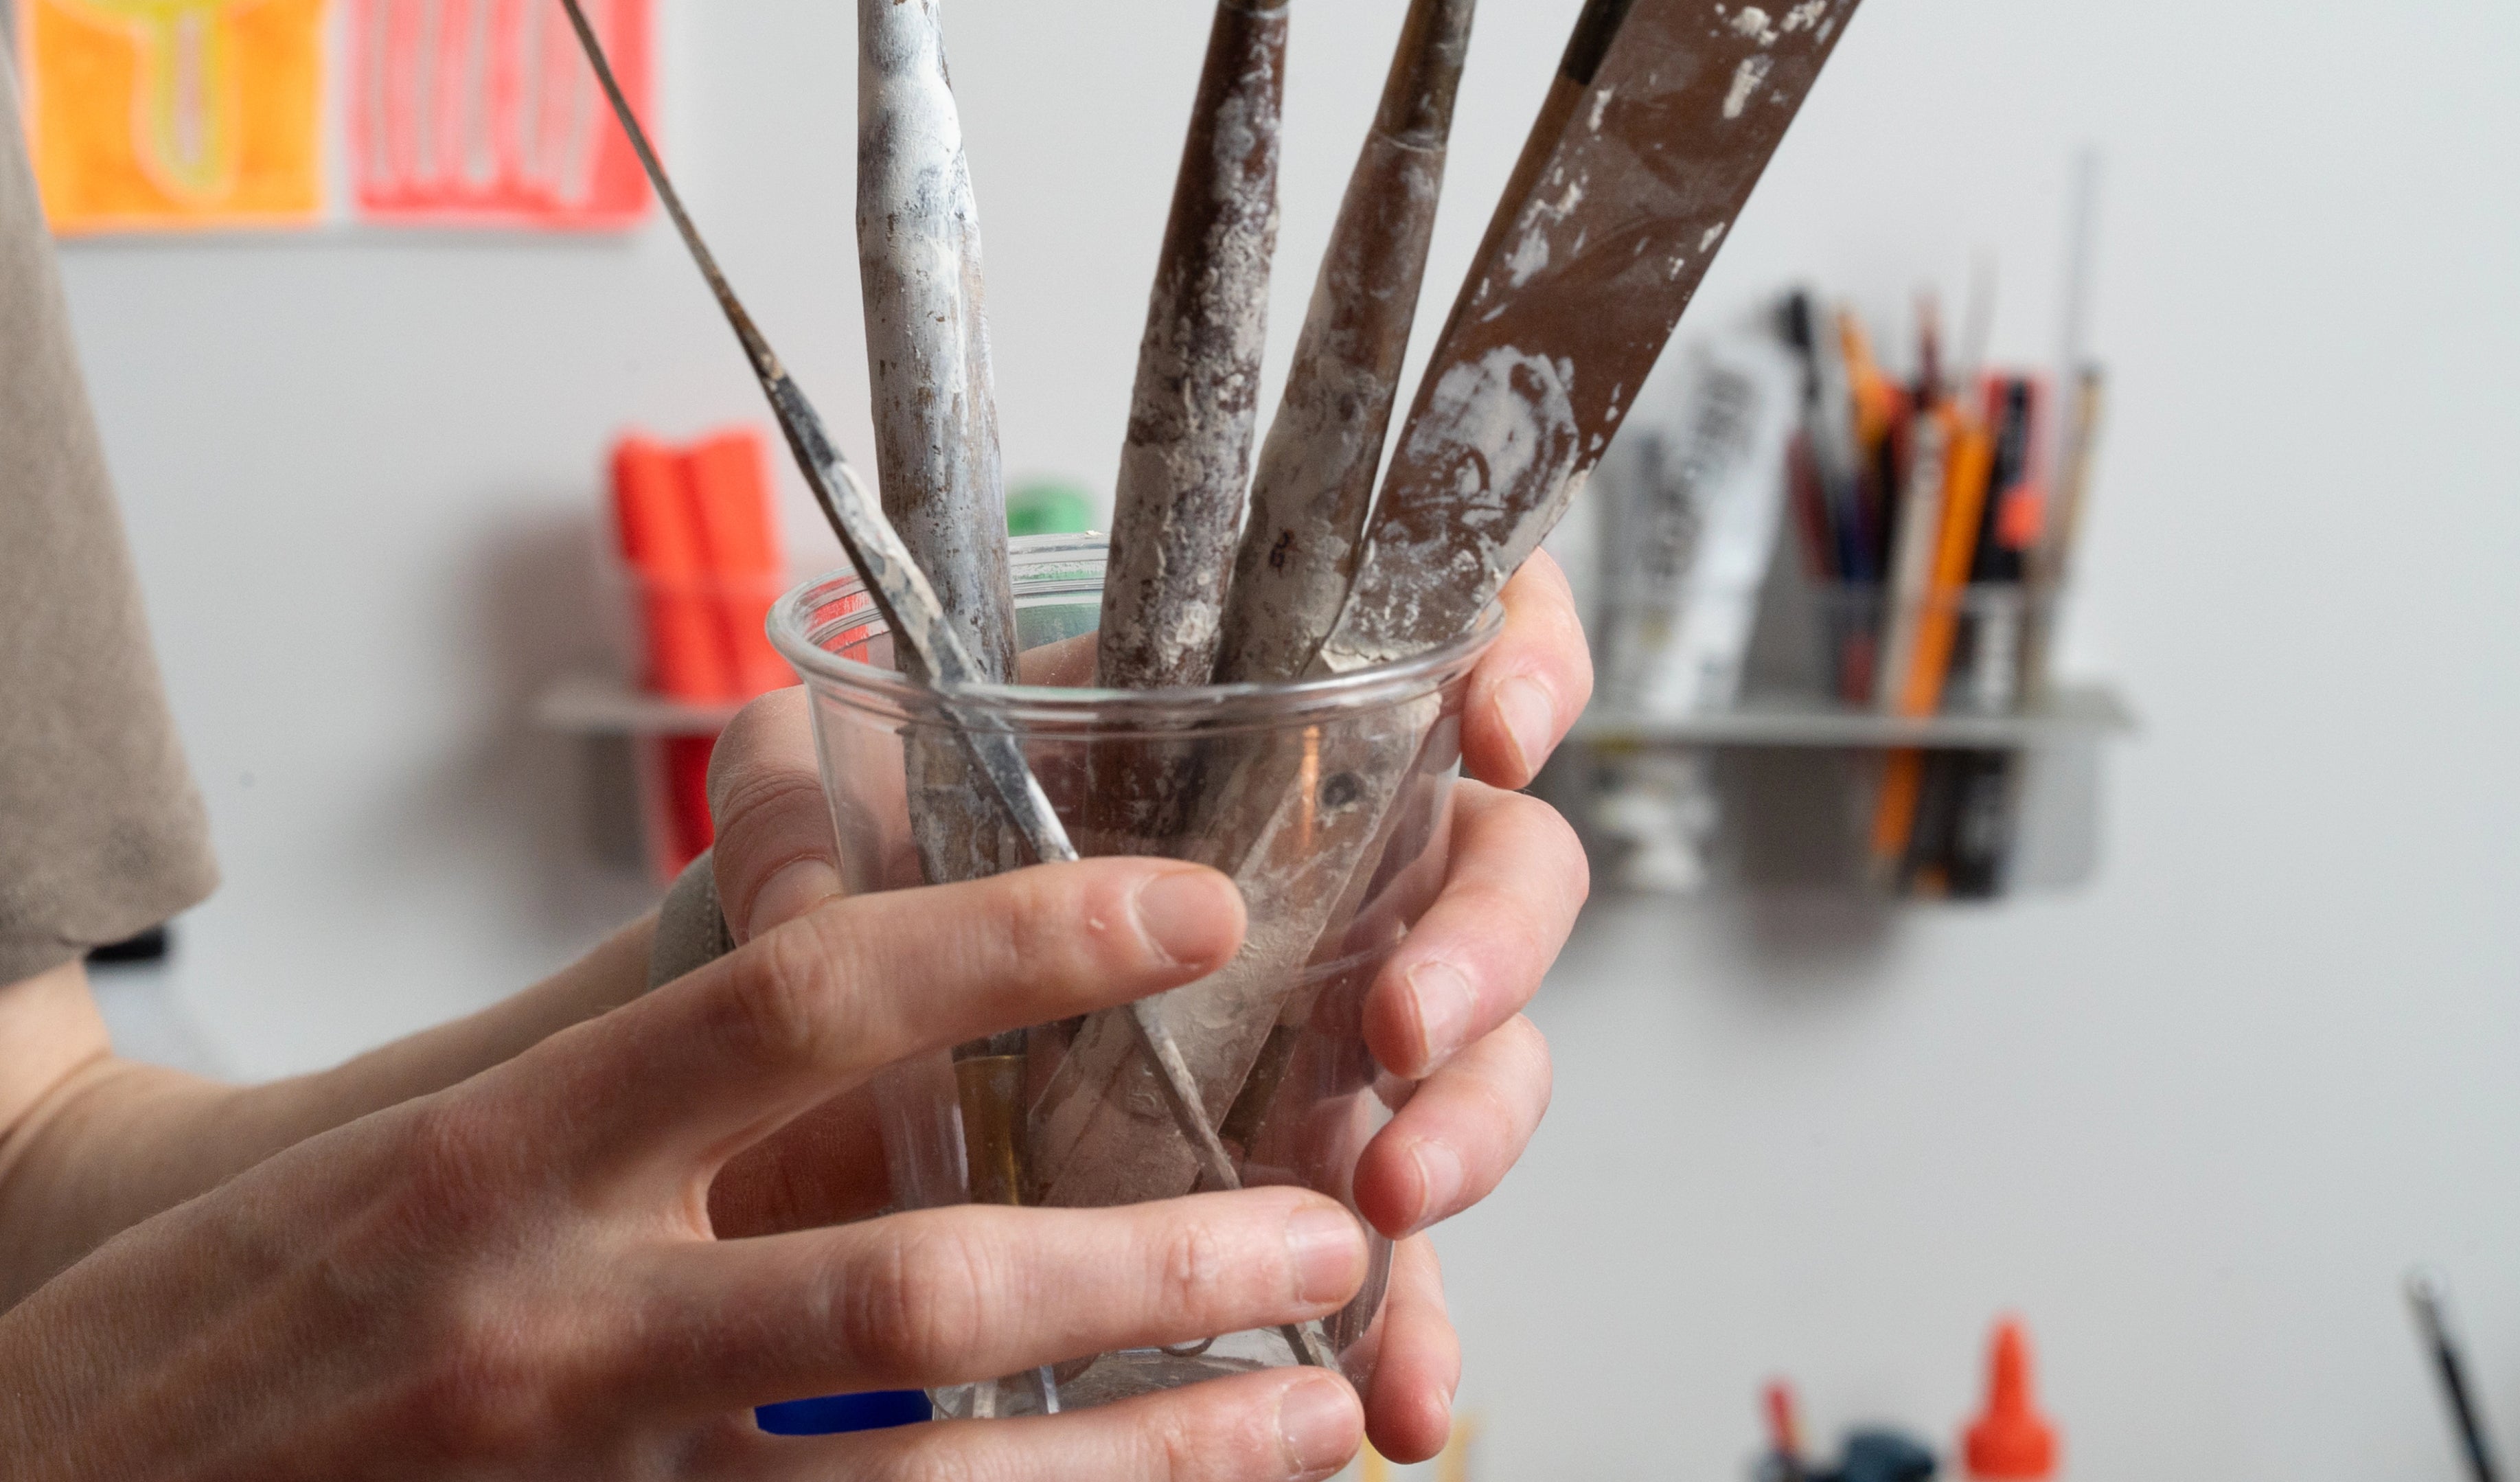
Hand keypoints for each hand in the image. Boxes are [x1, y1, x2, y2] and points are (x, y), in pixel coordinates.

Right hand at [0, 860, 1376, 1480]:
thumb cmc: (258, 1297)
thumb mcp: (427, 1125)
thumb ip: (641, 1042)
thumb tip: (843, 891)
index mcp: (511, 1154)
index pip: (799, 997)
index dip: (1017, 941)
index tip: (1188, 913)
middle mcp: (557, 1331)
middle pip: (913, 1285)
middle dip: (1153, 1265)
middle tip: (1328, 1230)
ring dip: (1148, 1460)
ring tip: (1319, 1414)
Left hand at [706, 551, 1592, 1461]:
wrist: (835, 1061)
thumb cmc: (867, 891)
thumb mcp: (817, 810)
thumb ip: (796, 799)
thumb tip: (800, 888)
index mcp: (1263, 740)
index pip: (1442, 651)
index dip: (1519, 661)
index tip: (1488, 727)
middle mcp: (1344, 876)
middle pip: (1507, 870)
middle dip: (1488, 942)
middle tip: (1405, 1022)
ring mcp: (1349, 1032)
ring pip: (1489, 1056)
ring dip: (1473, 1126)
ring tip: (1391, 1195)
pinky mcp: (1319, 1181)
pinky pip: (1407, 1251)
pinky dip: (1413, 1324)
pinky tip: (1396, 1397)